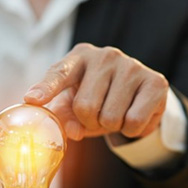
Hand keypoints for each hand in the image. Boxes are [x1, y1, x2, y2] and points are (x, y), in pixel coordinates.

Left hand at [24, 43, 168, 140]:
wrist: (138, 96)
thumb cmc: (100, 98)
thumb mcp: (74, 104)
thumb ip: (64, 116)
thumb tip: (72, 132)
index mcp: (79, 57)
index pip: (59, 74)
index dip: (46, 89)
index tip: (32, 99)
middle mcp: (105, 55)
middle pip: (85, 106)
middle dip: (90, 122)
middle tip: (98, 116)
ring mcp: (132, 66)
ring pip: (110, 117)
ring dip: (111, 127)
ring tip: (116, 113)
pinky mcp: (155, 82)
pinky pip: (134, 121)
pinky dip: (131, 130)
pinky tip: (133, 116)